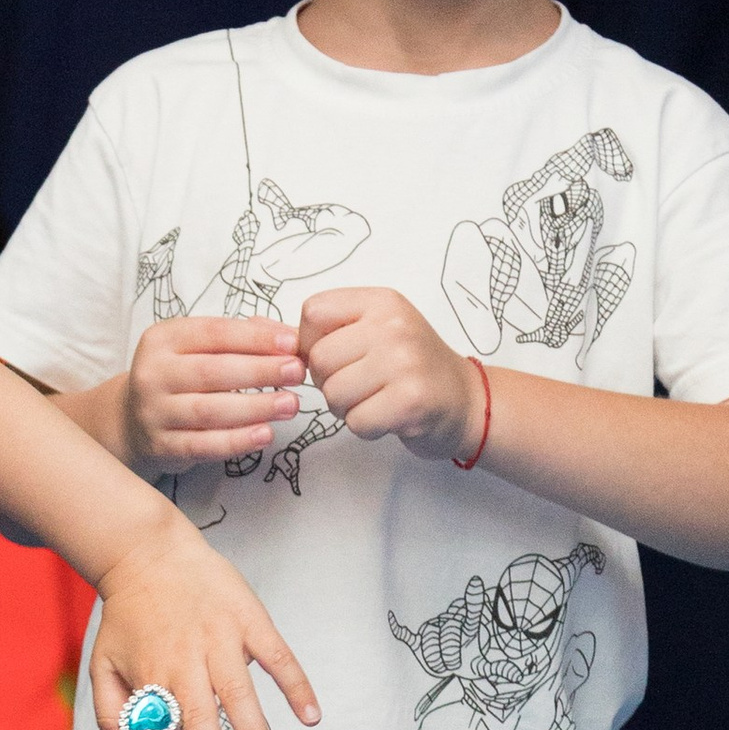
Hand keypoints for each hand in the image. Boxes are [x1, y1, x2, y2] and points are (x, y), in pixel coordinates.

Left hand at [90, 527, 318, 729]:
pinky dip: (295, 685)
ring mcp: (219, 640)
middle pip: (199, 718)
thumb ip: (111, 716)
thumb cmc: (126, 618)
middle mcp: (184, 662)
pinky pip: (277, 656)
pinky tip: (311, 716)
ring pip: (240, 694)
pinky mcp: (248, 620)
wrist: (148, 553)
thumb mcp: (102, 665)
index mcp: (149, 678)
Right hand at [120, 316, 307, 469]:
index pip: (213, 333)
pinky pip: (202, 445)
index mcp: (163, 338)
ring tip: (290, 405)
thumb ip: (242, 337)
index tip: (292, 343)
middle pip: (212, 371)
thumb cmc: (180, 377)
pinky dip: (236, 441)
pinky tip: (265, 434)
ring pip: (208, 410)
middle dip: (260, 371)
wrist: (132, 420)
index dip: (255, 338)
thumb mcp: (199, 348)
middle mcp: (152, 373)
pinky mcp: (160, 446)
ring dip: (255, 407)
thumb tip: (288, 337)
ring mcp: (153, 411)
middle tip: (297, 372)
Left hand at [296, 286, 484, 465]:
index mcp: (381, 302)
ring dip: (347, 408)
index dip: (311, 342)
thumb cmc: (412, 368)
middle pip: (318, 359)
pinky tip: (389, 416)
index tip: (336, 355)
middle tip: (361, 385)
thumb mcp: (375, 331)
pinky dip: (366, 427)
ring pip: (333, 393)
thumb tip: (263, 334)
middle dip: (329, 382)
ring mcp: (404, 362)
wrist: (466, 401)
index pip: (313, 312)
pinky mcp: (411, 401)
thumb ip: (326, 330)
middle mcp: (394, 326)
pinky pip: (356, 421)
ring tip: (376, 399)